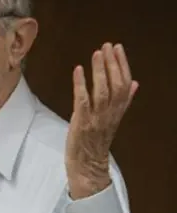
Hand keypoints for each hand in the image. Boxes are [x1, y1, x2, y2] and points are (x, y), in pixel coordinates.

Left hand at [66, 42, 138, 198]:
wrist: (87, 166)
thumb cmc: (95, 142)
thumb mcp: (112, 119)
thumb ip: (123, 100)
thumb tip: (134, 83)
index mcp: (118, 111)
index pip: (125, 84)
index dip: (123, 65)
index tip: (118, 48)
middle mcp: (110, 113)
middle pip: (116, 85)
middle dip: (112, 63)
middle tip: (107, 46)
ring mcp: (97, 118)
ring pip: (103, 91)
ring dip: (100, 71)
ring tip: (97, 53)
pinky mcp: (82, 123)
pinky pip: (82, 101)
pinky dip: (81, 84)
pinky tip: (78, 70)